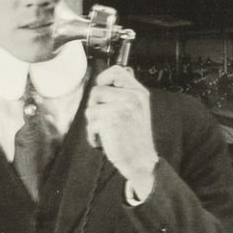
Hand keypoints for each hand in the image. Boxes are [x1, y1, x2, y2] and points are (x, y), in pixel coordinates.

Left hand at [85, 66, 158, 184]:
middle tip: (104, 119)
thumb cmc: (135, 138)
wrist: (141, 160)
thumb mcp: (138, 110)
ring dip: (93, 122)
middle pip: (97, 90)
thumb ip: (125, 94)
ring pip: (91, 108)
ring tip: (106, 131)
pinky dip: (93, 135)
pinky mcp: (110, 120)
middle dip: (95, 106)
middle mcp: (132, 98)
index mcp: (139, 93)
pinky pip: (90, 123)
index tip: (101, 87)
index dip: (104, 78)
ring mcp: (121, 108)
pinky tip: (105, 140)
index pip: (117, 71)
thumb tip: (104, 82)